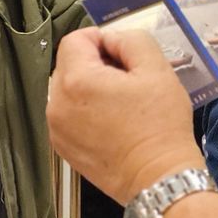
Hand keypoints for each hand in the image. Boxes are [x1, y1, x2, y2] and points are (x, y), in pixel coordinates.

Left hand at [49, 27, 204, 202]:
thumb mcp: (157, 69)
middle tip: (128, 81)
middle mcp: (57, 104)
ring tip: (122, 104)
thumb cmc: (160, 128)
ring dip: (91, 88)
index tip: (124, 56)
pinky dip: (86, 111)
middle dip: (96, 64)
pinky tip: (113, 122)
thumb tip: (113, 39)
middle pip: (69, 64)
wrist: (159, 178)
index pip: (76, 39)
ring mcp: (57, 129)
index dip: (103, 40)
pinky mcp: (63, 147)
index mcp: (76, 81)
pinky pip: (69, 114)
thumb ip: (131, 40)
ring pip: (68, 89)